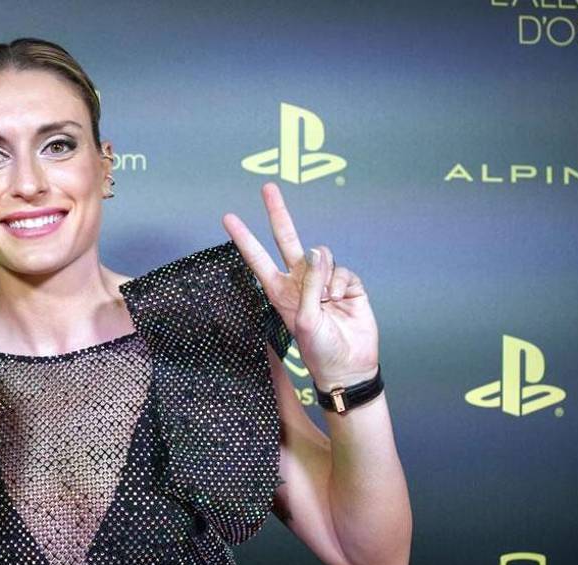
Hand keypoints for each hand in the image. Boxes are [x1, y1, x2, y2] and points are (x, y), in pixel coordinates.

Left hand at [222, 182, 379, 389]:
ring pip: (321, 255)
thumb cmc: (319, 348)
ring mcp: (323, 280)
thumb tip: (317, 252)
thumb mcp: (304, 319)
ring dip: (324, 275)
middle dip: (277, 213)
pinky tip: (341, 302)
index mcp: (279, 291)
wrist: (348, 363)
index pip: (257, 259)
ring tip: (327, 301)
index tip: (229, 218)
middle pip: (286, 238)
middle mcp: (299, 281)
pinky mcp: (346, 283)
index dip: (244, 238)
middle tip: (267, 188)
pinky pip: (343, 271)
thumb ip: (309, 284)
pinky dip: (342, 285)